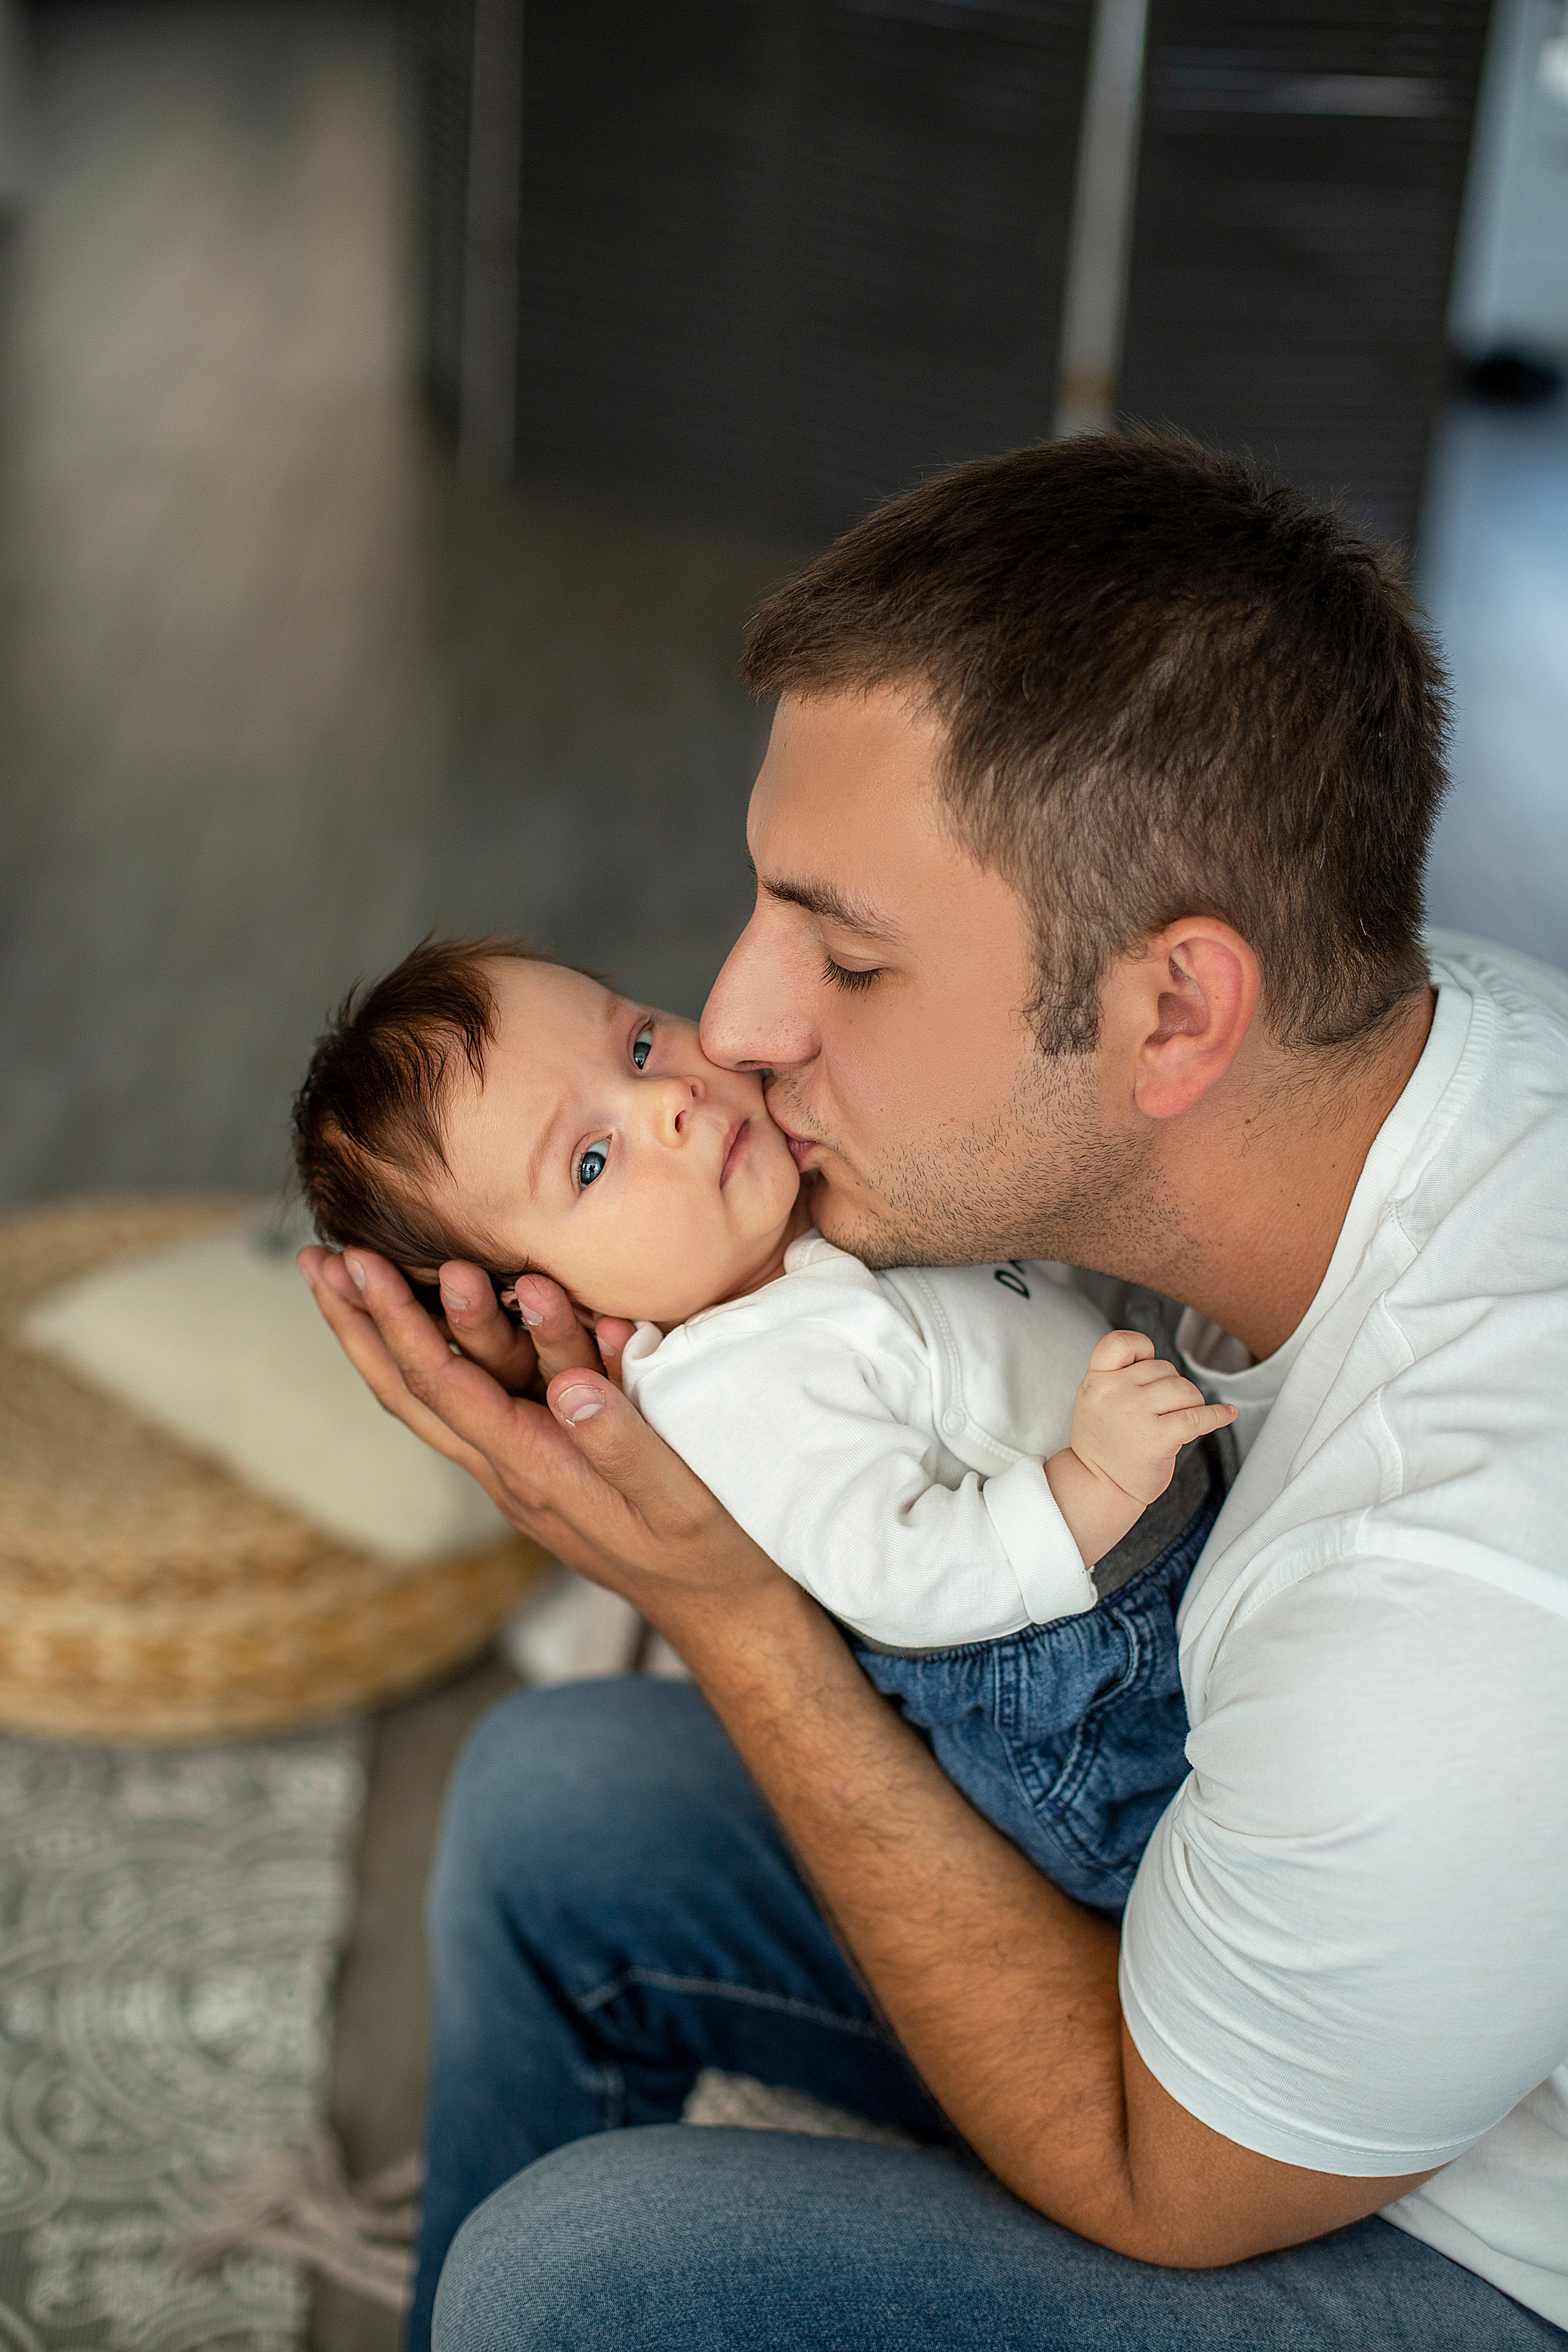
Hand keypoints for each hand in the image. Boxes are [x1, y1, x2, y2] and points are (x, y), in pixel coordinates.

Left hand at [296, 1245, 784, 1625]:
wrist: (722, 1611)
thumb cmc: (712, 1551)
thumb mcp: (680, 1498)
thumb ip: (623, 1442)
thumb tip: (567, 1384)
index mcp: (536, 1470)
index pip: (446, 1387)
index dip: (397, 1323)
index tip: (360, 1264)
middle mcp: (509, 1472)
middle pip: (409, 1394)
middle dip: (359, 1325)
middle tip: (315, 1260)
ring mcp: (517, 1473)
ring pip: (425, 1403)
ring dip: (379, 1340)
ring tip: (344, 1282)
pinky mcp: (536, 1468)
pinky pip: (460, 1407)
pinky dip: (425, 1359)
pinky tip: (419, 1330)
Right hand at [1071, 1329, 1235, 1506]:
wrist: (1098, 1487)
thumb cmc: (1102, 1445)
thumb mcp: (1094, 1400)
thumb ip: (1116, 1377)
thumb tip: (1152, 1361)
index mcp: (1097, 1380)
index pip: (1120, 1343)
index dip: (1140, 1347)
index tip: (1148, 1361)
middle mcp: (1116, 1393)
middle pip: (1163, 1368)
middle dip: (1173, 1385)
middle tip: (1167, 1408)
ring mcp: (1137, 1414)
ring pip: (1183, 1389)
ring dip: (1193, 1401)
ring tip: (1186, 1415)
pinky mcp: (1159, 1438)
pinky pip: (1198, 1417)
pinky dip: (1217, 1415)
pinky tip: (1226, 1414)